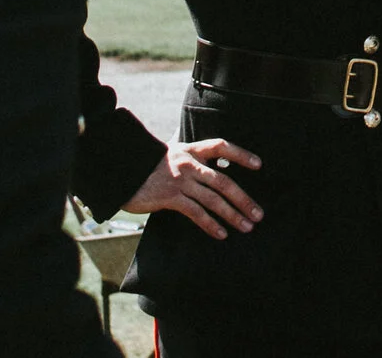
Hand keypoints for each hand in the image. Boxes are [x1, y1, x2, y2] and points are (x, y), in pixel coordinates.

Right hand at [123, 137, 262, 239]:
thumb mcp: (173, 154)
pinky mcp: (169, 197)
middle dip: (243, 199)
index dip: (241, 154)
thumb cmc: (149, 165)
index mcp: (191, 149)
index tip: (259, 165)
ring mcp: (180, 181)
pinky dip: (210, 224)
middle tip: (259, 214)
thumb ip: (193, 159)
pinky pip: (195, 212)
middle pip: (223, 180)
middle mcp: (189, 163)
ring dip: (232, 214)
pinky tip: (222, 234)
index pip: (222, 146)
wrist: (122, 170)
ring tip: (247, 226)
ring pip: (213, 199)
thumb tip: (215, 166)